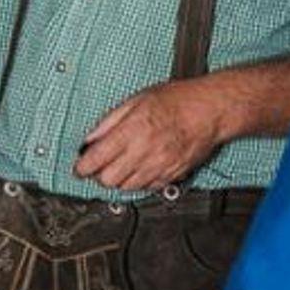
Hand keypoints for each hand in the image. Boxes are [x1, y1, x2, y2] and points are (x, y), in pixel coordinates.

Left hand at [74, 76, 226, 192]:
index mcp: (132, 131)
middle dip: (98, 175)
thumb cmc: (177, 101)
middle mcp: (145, 152)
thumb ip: (109, 122)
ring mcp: (160, 166)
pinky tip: (138, 169)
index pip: (97, 159)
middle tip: (97, 167)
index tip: (78, 168)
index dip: (82, 167)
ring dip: (118, 180)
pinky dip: (138, 182)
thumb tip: (89, 138)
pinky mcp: (172, 175)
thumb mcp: (136, 101)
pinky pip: (147, 188)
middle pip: (109, 180)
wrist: (210, 111)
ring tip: (118, 166)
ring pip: (127, 188)